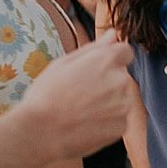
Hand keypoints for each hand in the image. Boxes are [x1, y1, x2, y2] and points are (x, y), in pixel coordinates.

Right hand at [21, 32, 136, 158]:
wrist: (41, 132)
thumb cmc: (46, 95)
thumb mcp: (63, 63)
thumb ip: (94, 48)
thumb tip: (113, 35)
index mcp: (107, 60)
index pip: (125, 52)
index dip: (111, 60)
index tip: (95, 70)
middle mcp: (121, 80)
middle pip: (121, 77)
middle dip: (107, 82)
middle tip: (80, 93)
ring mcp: (123, 105)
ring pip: (121, 99)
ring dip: (108, 102)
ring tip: (81, 110)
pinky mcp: (122, 126)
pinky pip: (118, 119)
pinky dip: (106, 121)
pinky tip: (86, 123)